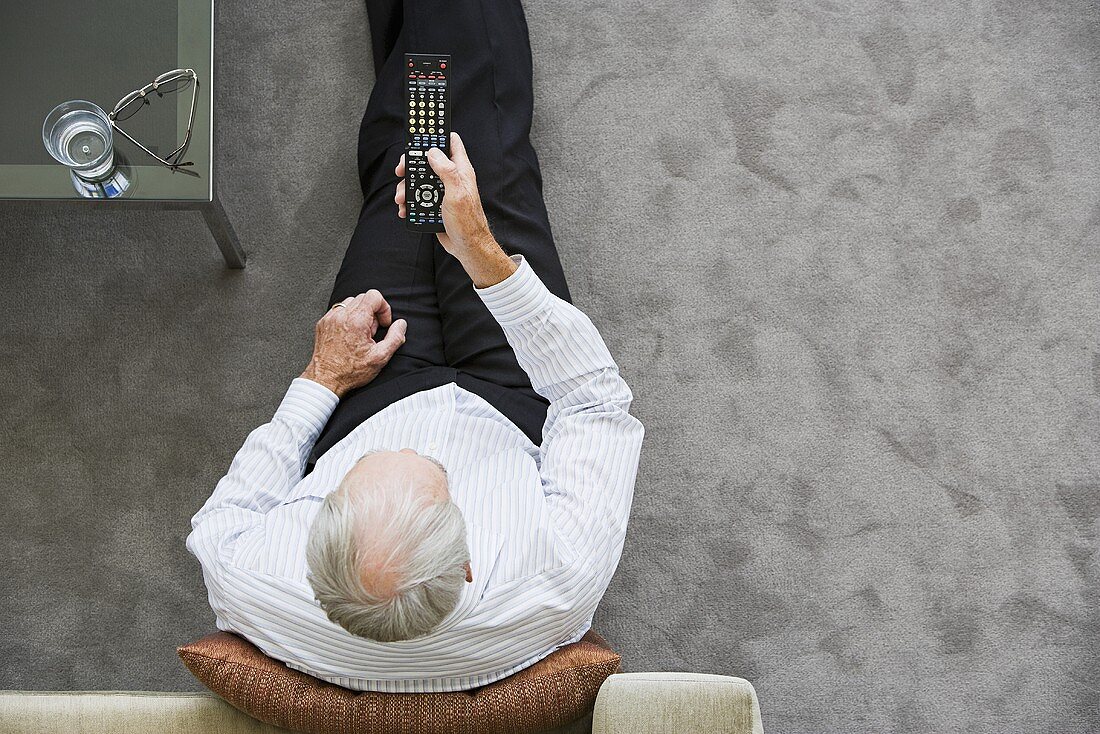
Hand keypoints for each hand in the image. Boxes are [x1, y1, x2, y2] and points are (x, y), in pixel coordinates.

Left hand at [300, 290, 406, 397]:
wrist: (326, 379)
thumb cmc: (351, 371)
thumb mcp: (380, 357)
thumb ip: (395, 337)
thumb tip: (401, 325)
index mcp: (356, 321)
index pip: (374, 296)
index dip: (384, 308)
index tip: (383, 323)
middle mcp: (341, 315)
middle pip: (363, 297)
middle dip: (373, 312)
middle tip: (372, 331)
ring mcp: (330, 318)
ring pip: (351, 302)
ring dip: (360, 314)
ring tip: (361, 333)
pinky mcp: (323, 322)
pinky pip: (339, 310)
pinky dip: (348, 317)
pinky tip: (350, 334)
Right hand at [394, 132, 495, 258]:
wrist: (467, 247)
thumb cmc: (467, 222)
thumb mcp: (457, 192)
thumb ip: (446, 170)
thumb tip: (432, 152)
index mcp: (460, 169)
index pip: (450, 142)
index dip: (436, 134)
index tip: (420, 132)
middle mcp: (450, 177)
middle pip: (427, 160)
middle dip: (411, 164)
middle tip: (401, 170)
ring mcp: (441, 190)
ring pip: (419, 180)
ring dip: (407, 187)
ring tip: (402, 198)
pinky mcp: (434, 204)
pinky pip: (418, 197)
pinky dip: (409, 202)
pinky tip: (405, 208)